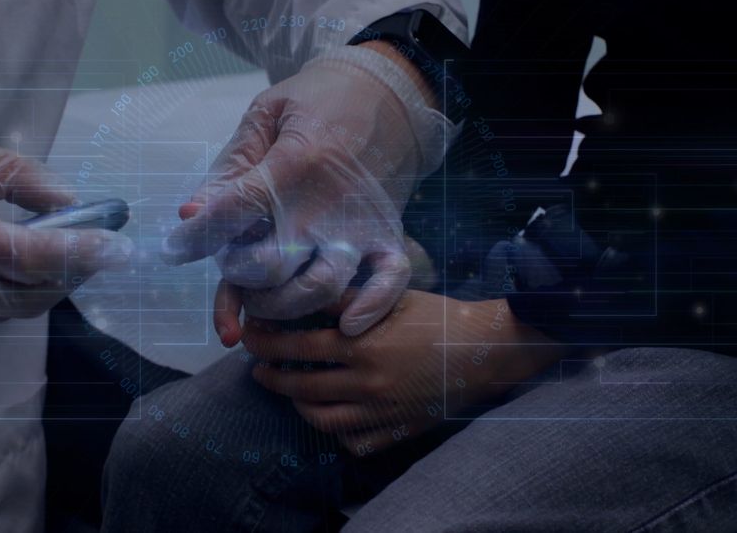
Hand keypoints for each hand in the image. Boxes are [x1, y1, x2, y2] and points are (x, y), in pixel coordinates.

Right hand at [0, 129, 131, 343]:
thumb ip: (18, 178)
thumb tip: (72, 201)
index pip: (35, 258)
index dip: (85, 254)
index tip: (122, 248)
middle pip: (31, 294)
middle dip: (72, 272)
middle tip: (99, 248)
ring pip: (9, 313)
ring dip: (42, 288)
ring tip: (58, 257)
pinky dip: (6, 299)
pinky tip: (9, 273)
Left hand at [163, 44, 451, 335]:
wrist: (386, 94)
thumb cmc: (316, 103)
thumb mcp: (265, 117)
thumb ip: (228, 170)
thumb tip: (189, 215)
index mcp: (293, 164)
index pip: (231, 214)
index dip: (195, 238)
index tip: (174, 249)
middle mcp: (327, 203)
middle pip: (270, 266)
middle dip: (237, 276)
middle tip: (231, 265)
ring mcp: (361, 225)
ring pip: (319, 288)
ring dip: (282, 305)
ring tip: (264, 297)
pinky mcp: (388, 236)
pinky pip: (389, 282)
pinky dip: (370, 308)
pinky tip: (345, 324)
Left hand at [239, 290, 561, 455]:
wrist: (484, 350)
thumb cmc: (438, 317)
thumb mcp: (391, 299)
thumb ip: (348, 301)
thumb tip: (305, 295)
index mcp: (363, 348)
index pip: (299, 348)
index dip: (267, 344)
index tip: (251, 338)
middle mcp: (367, 384)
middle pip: (302, 387)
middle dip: (272, 377)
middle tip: (258, 368)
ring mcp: (382, 412)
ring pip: (323, 420)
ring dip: (298, 407)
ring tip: (290, 392)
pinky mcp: (398, 429)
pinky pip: (355, 441)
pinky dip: (336, 431)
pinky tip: (331, 415)